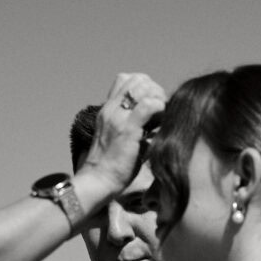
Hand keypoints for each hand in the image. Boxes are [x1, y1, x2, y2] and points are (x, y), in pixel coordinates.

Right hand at [80, 73, 165, 192]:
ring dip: (158, 97)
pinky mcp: (128, 129)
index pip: (126, 79)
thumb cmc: (112, 165)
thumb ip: (133, 123)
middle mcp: (111, 109)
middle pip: (137, 79)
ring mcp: (118, 118)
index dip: (145, 86)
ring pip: (143, 87)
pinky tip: (161, 122)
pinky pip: (148, 105)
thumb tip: (157, 118)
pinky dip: (160, 108)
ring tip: (162, 116)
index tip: (154, 103)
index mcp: (108, 109)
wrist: (98, 181)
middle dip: (155, 89)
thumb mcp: (119, 136)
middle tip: (162, 109)